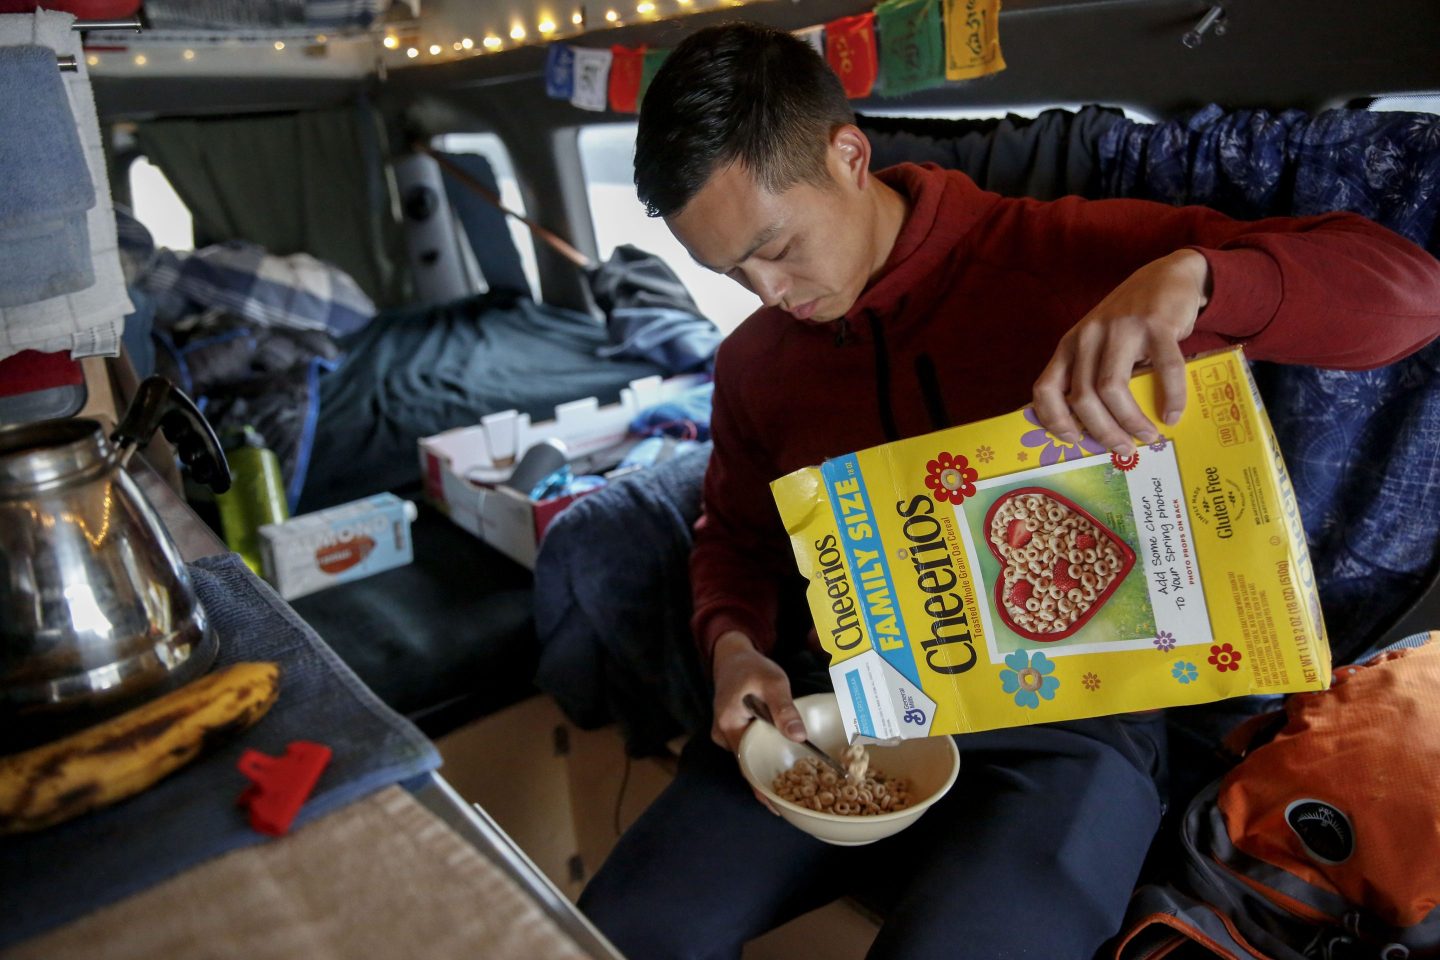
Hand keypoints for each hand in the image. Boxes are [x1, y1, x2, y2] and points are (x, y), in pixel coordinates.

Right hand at [711, 631, 806, 812]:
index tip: (777, 808)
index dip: (761, 789)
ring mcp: (728, 734)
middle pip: (747, 766)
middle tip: (793, 804)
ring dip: (767, 770)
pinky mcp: (735, 730)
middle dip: (767, 784)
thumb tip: (798, 737)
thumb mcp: (772, 682)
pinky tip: (782, 765)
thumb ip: (783, 708)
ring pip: (749, 758)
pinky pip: (750, 749)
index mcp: (729, 726)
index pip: (746, 766)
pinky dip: (764, 756)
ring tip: (793, 790)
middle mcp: (724, 735)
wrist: (732, 655)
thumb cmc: (751, 667)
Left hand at [1033, 250, 1210, 454]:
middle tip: (1122, 449)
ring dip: (1131, 420)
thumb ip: (1091, 373)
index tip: (1072, 440)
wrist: (1167, 276)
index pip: (1046, 387)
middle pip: (1084, 396)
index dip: (1053, 418)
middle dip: (1102, 430)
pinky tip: (1173, 414)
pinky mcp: (1156, 324)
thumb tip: (1092, 426)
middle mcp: (1089, 336)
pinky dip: (1171, 398)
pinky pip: (1164, 370)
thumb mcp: (1099, 343)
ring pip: (1113, 387)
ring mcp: (1121, 328)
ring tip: (1148, 436)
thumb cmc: (1130, 321)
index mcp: (1070, 345)